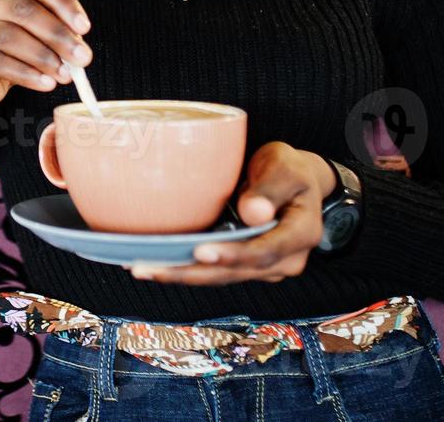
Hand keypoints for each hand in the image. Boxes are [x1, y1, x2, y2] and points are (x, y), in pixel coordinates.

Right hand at [0, 0, 91, 127]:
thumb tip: (78, 43)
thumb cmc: (8, 48)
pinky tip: (45, 83)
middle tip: (82, 58)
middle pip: (23, 10)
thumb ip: (53, 27)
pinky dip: (26, 74)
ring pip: (9, 37)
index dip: (64, 2)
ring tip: (65, 74)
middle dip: (58, 35)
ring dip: (44, 57)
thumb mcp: (32, 30)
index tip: (85, 27)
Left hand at [124, 142, 337, 285]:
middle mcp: (286, 259)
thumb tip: (254, 212)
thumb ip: (271, 188)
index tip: (202, 251)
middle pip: (235, 272)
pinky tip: (154, 264)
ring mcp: (264, 266)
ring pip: (221, 276)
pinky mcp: (245, 265)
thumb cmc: (289, 169)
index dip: (233, 254)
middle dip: (192, 272)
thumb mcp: (286, 167)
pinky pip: (215, 270)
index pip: (264, 251)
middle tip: (150, 267)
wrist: (295, 181)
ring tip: (142, 268)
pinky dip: (186, 268)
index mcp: (301, 233)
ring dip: (181, 274)